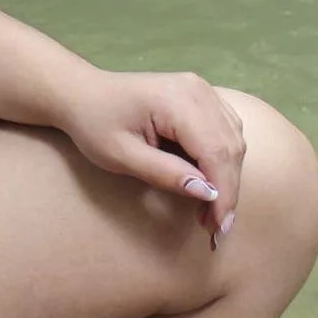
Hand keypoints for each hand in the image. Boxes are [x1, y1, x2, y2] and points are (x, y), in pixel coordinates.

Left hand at [56, 68, 244, 245]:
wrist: (83, 94)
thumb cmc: (95, 124)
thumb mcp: (121, 156)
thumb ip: (164, 173)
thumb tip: (207, 193)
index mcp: (177, 100)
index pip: (216, 151)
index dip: (223, 193)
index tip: (218, 227)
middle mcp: (198, 90)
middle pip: (231, 146)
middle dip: (226, 190)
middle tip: (212, 226)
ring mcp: (202, 90)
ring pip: (234, 139)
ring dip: (227, 176)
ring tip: (208, 209)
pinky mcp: (202, 96)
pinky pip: (226, 130)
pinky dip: (222, 159)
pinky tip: (207, 181)